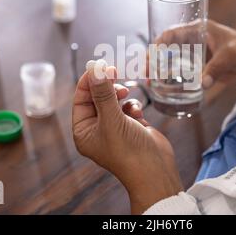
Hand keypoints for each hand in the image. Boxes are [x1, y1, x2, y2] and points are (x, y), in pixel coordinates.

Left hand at [72, 61, 182, 213]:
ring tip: (126, 94)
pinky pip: (127, 108)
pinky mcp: (131, 127)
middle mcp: (97, 129)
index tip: (100, 66)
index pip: (80, 99)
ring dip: (119, 95)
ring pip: (113, 101)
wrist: (155, 170)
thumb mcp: (112, 119)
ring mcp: (115, 128)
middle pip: (97, 97)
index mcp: (84, 131)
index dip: (89, 81)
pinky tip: (136, 112)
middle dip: (106, 86)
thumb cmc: (128, 151)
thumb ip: (103, 92)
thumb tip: (95, 68)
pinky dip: (132, 105)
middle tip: (115, 72)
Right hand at [155, 19, 235, 88]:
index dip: (157, 45)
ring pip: (170, 60)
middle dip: (153, 60)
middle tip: (147, 76)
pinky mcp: (198, 67)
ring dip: (159, 70)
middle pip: (165, 48)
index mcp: (197, 29)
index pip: (170, 33)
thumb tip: (201, 84)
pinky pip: (180, 71)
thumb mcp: (231, 55)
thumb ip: (216, 68)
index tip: (150, 59)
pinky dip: (171, 78)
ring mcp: (193, 54)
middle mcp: (192, 40)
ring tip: (151, 83)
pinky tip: (164, 88)